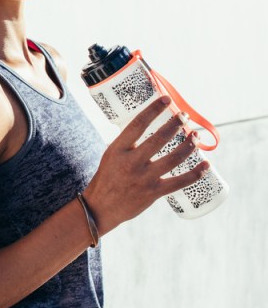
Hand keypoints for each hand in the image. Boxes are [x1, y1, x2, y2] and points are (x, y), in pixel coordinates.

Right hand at [82, 95, 209, 233]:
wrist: (101, 207)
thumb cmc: (107, 178)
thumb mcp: (111, 156)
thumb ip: (128, 144)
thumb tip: (150, 128)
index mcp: (118, 150)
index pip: (138, 124)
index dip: (153, 110)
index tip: (165, 99)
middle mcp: (131, 162)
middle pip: (159, 138)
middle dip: (176, 124)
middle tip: (184, 117)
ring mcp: (143, 178)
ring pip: (173, 158)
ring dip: (188, 146)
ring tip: (195, 137)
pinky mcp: (153, 193)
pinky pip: (179, 182)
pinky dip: (195, 173)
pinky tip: (205, 165)